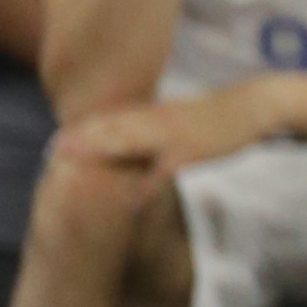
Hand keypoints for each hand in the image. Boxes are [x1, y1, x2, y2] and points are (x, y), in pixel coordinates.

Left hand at [50, 80, 290, 184]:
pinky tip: (130, 201)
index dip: (86, 130)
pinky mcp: (191, 150)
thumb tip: (131, 136)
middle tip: (54, 150)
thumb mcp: (181, 116)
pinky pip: (163, 170)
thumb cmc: (216, 116)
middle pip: (115, 129)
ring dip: (104, 152)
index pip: (115, 120)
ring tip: (78, 163)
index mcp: (157, 114)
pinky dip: (145, 186)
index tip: (56, 141)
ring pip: (132, 142)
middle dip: (85, 140)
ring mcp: (174, 135)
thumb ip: (155, 125)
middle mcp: (160, 120)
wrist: (253, 104)